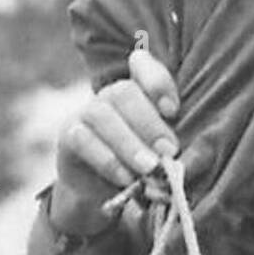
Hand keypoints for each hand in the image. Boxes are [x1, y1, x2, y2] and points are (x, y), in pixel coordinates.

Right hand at [51, 49, 180, 234]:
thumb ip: (172, 141)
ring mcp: (86, 112)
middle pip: (124, 92)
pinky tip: (126, 178)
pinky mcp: (68, 135)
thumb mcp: (164, 150)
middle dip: (149, 123)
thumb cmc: (146, 164)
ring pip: (101, 114)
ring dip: (128, 143)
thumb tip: (185, 153)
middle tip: (169, 150)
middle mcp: (110, 94)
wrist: (106, 190)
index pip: (142, 65)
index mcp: (139, 89)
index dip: (157, 81)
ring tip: (150, 167)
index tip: (173, 110)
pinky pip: (82, 140)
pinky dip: (108, 160)